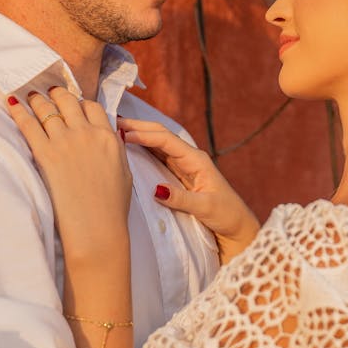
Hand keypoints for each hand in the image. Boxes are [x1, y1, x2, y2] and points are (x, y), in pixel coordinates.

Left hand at [8, 88, 131, 263]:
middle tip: (46, 92)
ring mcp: (66, 142)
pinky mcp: (45, 154)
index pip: (92, 106)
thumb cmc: (112, 208)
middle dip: (56, 94)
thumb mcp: (124, 173)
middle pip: (68, 100)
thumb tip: (112, 138)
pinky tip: (12, 103)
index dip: (80, 102)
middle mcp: (87, 134)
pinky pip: (28, 124)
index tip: (71, 103)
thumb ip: (116, 150)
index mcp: (109, 138)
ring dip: (37, 99)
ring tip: (29, 95)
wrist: (96, 229)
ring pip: (47, 107)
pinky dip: (19, 111)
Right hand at [118, 118, 259, 260]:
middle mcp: (189, 158)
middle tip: (111, 121)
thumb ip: (181, 199)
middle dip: (138, 127)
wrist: (236, 226)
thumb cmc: (226, 215)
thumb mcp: (206, 208)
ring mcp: (183, 165)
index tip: (123, 134)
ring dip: (138, 135)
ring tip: (114, 129)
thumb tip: (156, 190)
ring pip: (157, 144)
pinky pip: (157, 157)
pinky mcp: (178, 174)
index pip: (167, 141)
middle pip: (160, 135)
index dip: (144, 135)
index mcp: (197, 160)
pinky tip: (128, 146)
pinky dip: (142, 149)